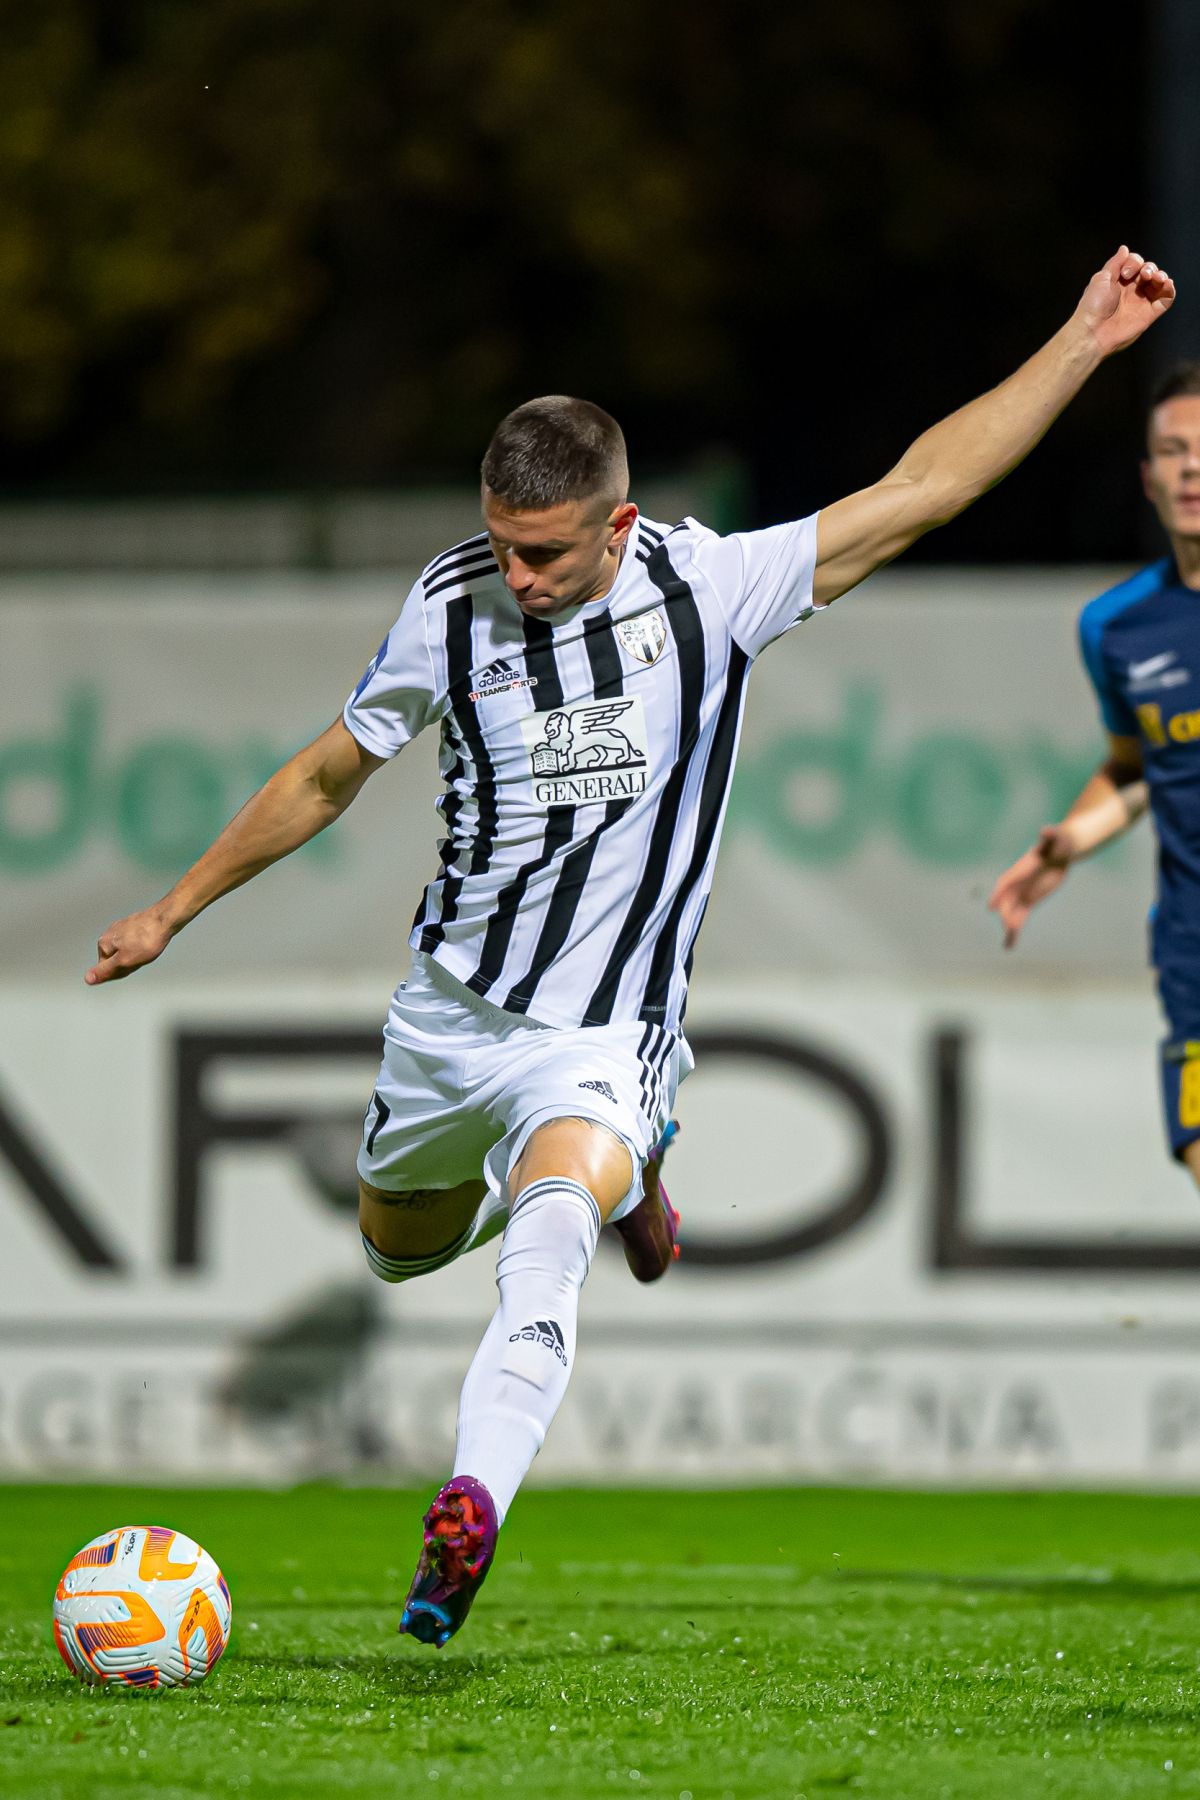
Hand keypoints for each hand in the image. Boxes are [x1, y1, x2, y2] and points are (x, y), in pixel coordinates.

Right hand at [85, 905, 173, 984]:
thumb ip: (105, 971)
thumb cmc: (146, 940)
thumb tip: (87, 979)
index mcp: (103, 944)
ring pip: (126, 950)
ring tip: (146, 950)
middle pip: (116, 959)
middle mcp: (109, 933)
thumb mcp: (124, 961)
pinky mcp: (134, 924)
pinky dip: (141, 946)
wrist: (164, 920)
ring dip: (136, 954)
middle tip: (141, 958)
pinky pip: (134, 942)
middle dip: (129, 963)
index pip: (106, 968)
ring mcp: (121, 927)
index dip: (121, 971)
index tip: (132, 966)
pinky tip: (149, 944)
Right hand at [986, 827, 1072, 949]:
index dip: (999, 894)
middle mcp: (1018, 883)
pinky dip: (1014, 931)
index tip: (991, 906)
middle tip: (1009, 927)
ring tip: (1009, 944)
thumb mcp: (1056, 837)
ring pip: (1013, 913)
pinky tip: (1009, 945)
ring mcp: (1023, 893)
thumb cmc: (1059, 841)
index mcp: (1022, 869)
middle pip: (1008, 901)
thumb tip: (1046, 829)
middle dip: (1007, 914)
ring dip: (1010, 927)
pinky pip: (1020, 917)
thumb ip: (1050, 834)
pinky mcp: (1030, 901)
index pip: (1007, 883)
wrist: (1062, 849)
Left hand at [1075, 246, 1174, 356]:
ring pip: (1159, 282)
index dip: (1134, 262)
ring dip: (1160, 275)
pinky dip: (1170, 289)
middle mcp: (1131, 290)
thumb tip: (1124, 248)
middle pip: (1149, 270)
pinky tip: (1167, 283)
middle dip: (1149, 268)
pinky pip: (1166, 298)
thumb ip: (1115, 263)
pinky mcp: (1150, 313)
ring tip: (1155, 278)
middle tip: (1143, 275)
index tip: (1124, 274)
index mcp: (1119, 281)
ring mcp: (1141, 301)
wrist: (1093, 332)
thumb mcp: (1102, 278)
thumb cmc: (1093, 306)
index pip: (1135, 263)